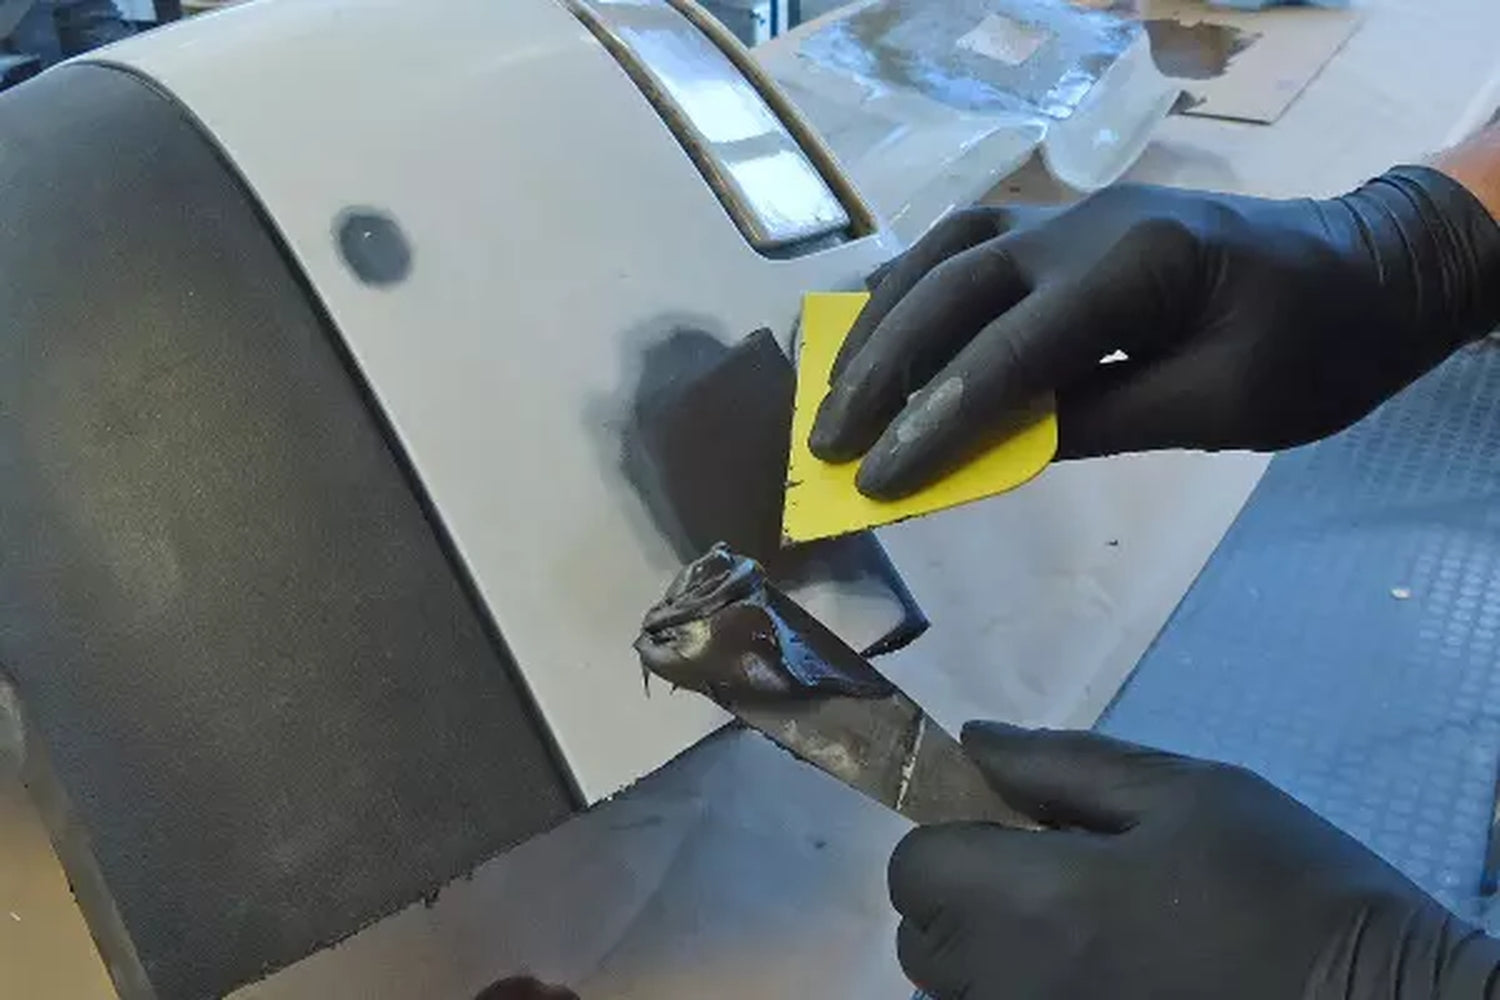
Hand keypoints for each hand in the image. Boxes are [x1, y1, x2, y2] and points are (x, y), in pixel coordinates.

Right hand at [811, 168, 1499, 497]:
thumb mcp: (1224, 405)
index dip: (936, 422)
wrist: (1370, 269)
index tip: (879, 484)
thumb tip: (988, 450)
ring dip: (879, 322)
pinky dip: (909, 286)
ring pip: (944, 253)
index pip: (1010, 352)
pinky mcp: (1065, 223)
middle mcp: (1085, 223)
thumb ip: (1101, 420)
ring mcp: (1070, 213)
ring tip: (832, 391)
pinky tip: (878, 331)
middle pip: (952, 290)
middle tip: (826, 445)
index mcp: (1138, 265)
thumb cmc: (1318, 350)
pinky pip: (965, 243)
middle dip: (880, 371)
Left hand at [889, 723, 1499, 999]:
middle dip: (959, 898)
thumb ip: (1063, 766)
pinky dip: (1016, 992)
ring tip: (1072, 932)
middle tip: (1042, 877)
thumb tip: (975, 742)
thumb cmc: (1285, 886)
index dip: (949, 838)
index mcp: (1038, 900)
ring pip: (954, 991)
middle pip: (921, 939)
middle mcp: (1014, 982)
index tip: (1007, 830)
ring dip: (983, 954)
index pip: (915, 868)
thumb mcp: (1187, 793)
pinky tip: (1089, 974)